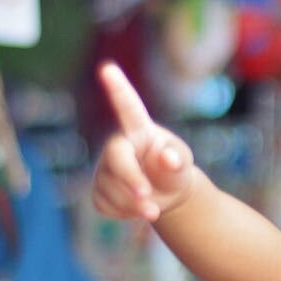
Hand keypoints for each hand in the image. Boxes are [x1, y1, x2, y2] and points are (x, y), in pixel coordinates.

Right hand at [92, 62, 195, 221]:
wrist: (166, 195)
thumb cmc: (174, 170)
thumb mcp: (183, 164)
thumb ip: (178, 160)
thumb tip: (168, 158)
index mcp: (139, 130)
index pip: (128, 107)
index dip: (117, 88)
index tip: (107, 68)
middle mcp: (117, 146)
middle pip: (115, 158)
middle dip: (131, 180)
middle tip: (149, 198)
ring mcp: (104, 168)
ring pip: (111, 188)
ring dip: (134, 204)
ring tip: (153, 208)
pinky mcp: (98, 191)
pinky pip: (106, 205)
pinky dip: (125, 213)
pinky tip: (136, 207)